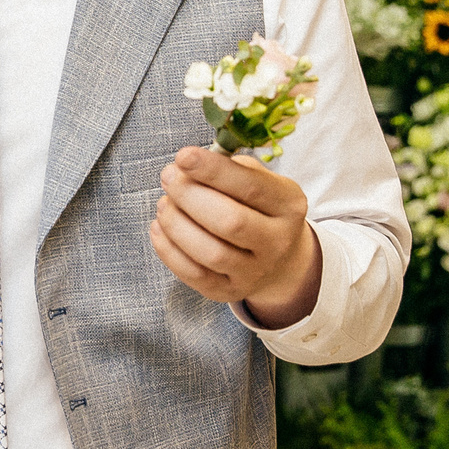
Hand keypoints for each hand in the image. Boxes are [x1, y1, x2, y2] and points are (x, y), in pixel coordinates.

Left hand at [150, 146, 322, 328]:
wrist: (276, 259)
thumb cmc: (257, 208)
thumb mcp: (259, 180)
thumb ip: (229, 168)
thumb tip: (185, 165)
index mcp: (288, 205)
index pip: (251, 186)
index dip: (213, 171)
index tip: (183, 156)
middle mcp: (278, 242)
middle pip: (231, 222)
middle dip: (190, 196)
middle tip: (168, 178)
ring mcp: (254, 272)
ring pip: (211, 253)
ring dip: (177, 224)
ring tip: (164, 204)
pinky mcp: (228, 291)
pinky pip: (194, 275)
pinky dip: (169, 250)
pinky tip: (159, 227)